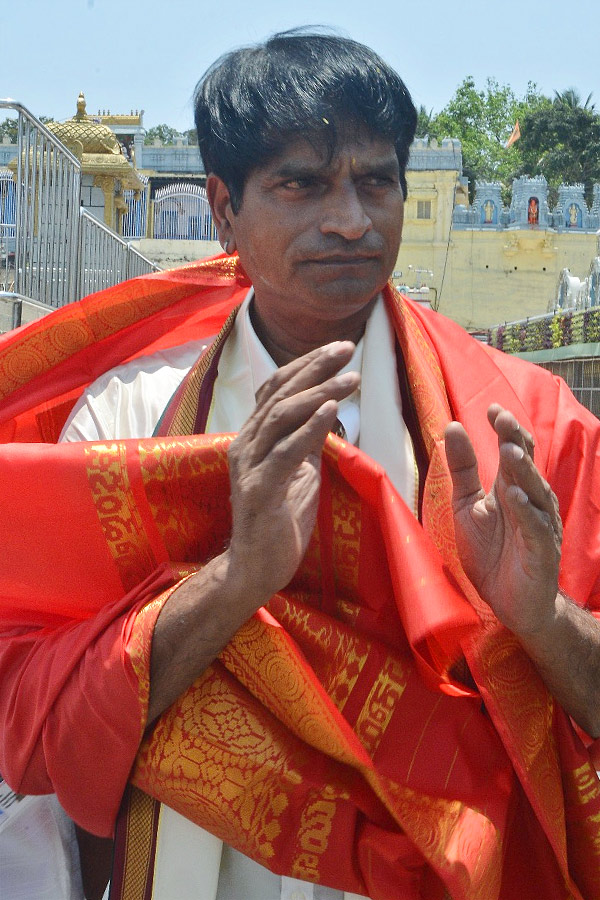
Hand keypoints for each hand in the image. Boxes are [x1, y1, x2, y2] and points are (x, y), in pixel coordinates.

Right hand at [226, 340, 359, 603]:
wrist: (255, 568)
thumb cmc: (279, 520)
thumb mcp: (299, 472)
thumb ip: (307, 441)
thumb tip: (331, 412)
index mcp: (254, 436)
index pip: (276, 387)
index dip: (306, 365)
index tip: (340, 350)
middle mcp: (246, 443)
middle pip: (280, 392)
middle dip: (316, 367)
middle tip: (348, 349)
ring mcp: (249, 466)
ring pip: (282, 416)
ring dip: (319, 392)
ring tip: (351, 379)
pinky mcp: (258, 490)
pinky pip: (285, 452)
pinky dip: (310, 428)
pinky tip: (332, 411)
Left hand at [444, 404, 561, 636]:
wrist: (510, 603)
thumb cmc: (492, 553)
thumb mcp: (467, 505)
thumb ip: (462, 468)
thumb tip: (451, 426)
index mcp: (511, 487)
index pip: (513, 450)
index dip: (505, 429)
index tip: (491, 408)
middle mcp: (530, 500)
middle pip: (525, 464)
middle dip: (515, 440)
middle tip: (503, 419)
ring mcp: (538, 524)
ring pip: (534, 491)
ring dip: (522, 470)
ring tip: (509, 450)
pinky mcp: (540, 551)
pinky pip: (535, 527)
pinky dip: (526, 511)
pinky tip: (515, 495)